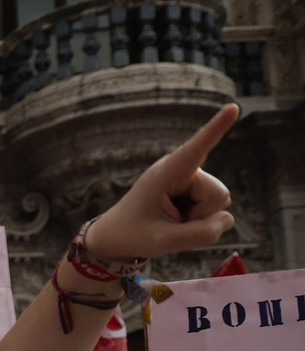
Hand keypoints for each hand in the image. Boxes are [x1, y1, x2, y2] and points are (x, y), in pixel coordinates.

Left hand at [84, 104, 238, 263]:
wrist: (116, 237)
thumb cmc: (133, 234)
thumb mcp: (163, 242)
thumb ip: (200, 234)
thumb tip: (227, 218)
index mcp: (165, 173)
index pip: (196, 148)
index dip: (217, 128)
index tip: (233, 107)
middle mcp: (182, 169)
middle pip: (218, 194)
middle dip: (201, 215)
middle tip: (170, 223)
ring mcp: (191, 178)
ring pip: (220, 202)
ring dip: (199, 219)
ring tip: (171, 220)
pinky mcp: (196, 188)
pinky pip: (215, 209)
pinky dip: (200, 221)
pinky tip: (178, 220)